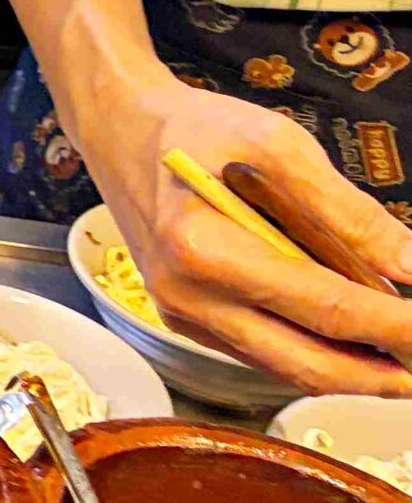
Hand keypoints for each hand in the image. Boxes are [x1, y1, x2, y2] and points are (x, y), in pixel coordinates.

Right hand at [77, 70, 411, 393]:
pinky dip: (312, 352)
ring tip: (403, 358)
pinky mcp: (182, 319)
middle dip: (383, 374)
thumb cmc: (196, 128)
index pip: (325, 309)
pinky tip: (350, 341)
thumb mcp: (278, 144)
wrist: (118, 128)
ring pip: (285, 367)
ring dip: (352, 371)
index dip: (396, 327)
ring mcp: (180, 313)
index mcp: (204, 248)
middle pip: (307, 362)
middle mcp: (186, 295)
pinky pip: (259, 353)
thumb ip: (348, 213)